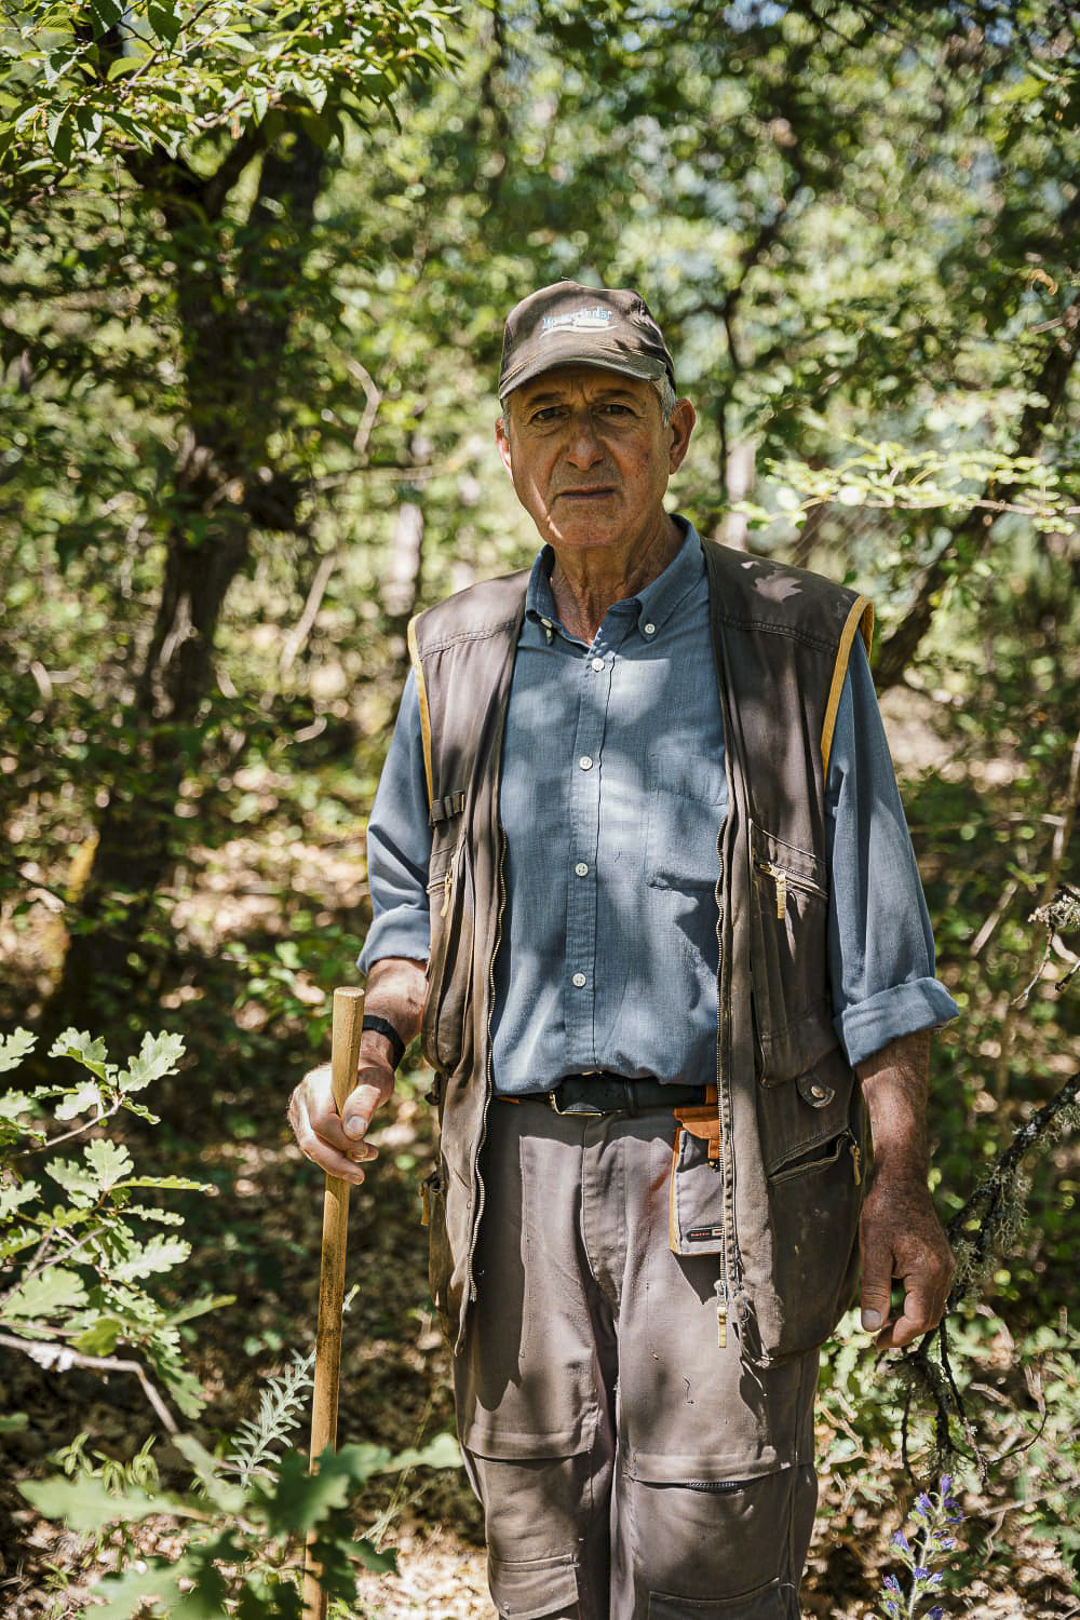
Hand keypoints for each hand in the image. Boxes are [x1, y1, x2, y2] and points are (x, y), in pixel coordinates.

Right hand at [287, 1054, 394, 1184]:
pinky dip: (334, 1157)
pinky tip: (355, 1155)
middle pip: (310, 1140)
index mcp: (316, 1083)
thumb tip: (354, 1134)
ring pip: (310, 1148)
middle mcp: (301, 1097)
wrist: (362, 1068)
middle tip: (361, 1176)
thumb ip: (364, 1103)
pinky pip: (314, 1147)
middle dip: (336, 1162)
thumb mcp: (376, 1083)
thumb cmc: (372, 1074)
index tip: (368, 1150)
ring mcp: (298, 1110)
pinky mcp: (302, 1123)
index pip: (321, 1122)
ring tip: (367, 1157)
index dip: (343, 1141)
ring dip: (337, 1162)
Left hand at [858, 1170, 953, 1350]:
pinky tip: (897, 1303)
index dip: (897, 1336)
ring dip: (911, 1320)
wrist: (903, 1181)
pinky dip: (918, 1305)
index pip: (918, 1320)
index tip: (875, 1342)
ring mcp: (946, 1265)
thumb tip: (872, 1327)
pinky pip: (934, 1293)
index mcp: (928, 1272)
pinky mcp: (942, 1260)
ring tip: (885, 1323)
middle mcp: (944, 1272)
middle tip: (877, 1337)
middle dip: (905, 1332)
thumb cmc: (884, 1212)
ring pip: (933, 1307)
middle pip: (929, 1318)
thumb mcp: (873, 1251)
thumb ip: (874, 1291)